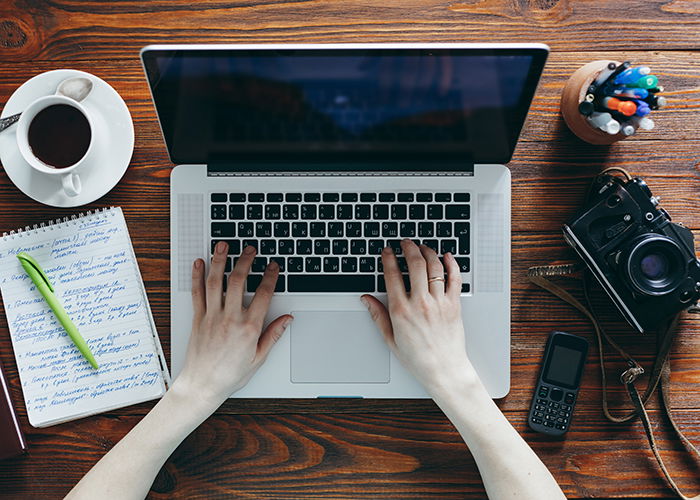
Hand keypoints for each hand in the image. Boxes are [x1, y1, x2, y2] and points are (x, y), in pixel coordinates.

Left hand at [173, 243, 292, 409]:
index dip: (269, 277)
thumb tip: (287, 319)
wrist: (203, 385)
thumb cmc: (230, 375)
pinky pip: (197, 293)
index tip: (272, 266)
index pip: (263, 295)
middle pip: (238, 282)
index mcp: (249, 328)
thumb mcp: (259, 358)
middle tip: (249, 249)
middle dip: (245, 261)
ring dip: (219, 261)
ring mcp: (212, 317)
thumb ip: (273, 335)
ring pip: (215, 282)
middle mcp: (230, 319)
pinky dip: (197, 276)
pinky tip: (199, 263)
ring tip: (223, 246)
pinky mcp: (198, 319)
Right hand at [361, 240, 475, 393]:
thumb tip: (366, 299)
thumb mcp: (390, 339)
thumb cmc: (417, 358)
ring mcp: (439, 303)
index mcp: (401, 311)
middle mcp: (420, 303)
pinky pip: (455, 278)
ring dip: (428, 252)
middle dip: (409, 248)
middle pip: (415, 265)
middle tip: (405, 242)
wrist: (443, 370)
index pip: (392, 275)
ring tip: (423, 247)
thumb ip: (378, 316)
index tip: (387, 251)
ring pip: (434, 267)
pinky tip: (447, 256)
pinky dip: (452, 264)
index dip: (388, 259)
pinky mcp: (454, 305)